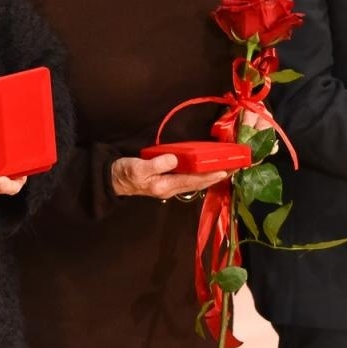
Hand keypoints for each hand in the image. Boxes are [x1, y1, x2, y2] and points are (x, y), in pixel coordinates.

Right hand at [111, 155, 228, 200]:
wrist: (113, 180)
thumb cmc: (124, 173)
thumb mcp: (138, 167)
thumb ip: (157, 164)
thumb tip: (175, 159)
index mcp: (165, 185)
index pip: (192, 180)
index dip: (209, 175)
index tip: (225, 170)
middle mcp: (170, 188)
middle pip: (198, 184)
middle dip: (215, 177)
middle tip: (233, 169)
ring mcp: (169, 186)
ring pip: (195, 183)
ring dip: (210, 177)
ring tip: (224, 170)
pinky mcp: (166, 182)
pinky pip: (188, 180)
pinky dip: (199, 176)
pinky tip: (205, 172)